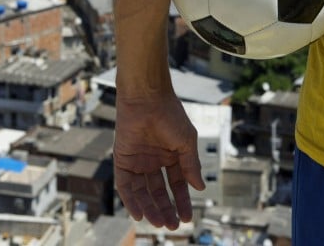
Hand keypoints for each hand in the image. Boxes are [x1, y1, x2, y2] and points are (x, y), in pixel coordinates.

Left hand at [115, 92, 205, 228]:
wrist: (147, 98)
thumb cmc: (170, 115)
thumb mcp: (186, 142)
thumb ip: (191, 166)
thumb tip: (200, 187)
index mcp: (171, 156)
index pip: (177, 184)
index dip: (182, 201)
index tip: (188, 217)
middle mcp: (154, 161)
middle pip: (159, 192)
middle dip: (166, 209)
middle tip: (173, 225)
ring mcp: (138, 161)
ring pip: (143, 192)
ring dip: (150, 208)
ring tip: (159, 223)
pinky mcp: (122, 159)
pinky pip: (125, 185)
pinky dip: (131, 200)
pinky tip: (139, 214)